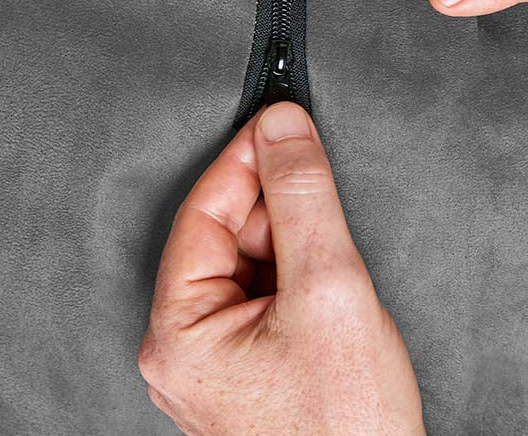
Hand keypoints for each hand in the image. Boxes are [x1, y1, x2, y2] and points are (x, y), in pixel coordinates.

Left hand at [138, 103, 424, 435]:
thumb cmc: (349, 419)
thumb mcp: (328, 287)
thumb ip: (302, 197)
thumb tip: (282, 127)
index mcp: (177, 333)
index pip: (204, 212)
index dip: (243, 159)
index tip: (278, 122)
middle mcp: (184, 346)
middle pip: (225, 235)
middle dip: (274, 204)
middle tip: (319, 189)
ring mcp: (214, 356)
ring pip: (249, 260)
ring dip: (290, 239)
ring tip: (331, 266)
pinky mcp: (246, 361)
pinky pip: (263, 288)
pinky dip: (294, 267)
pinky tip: (324, 285)